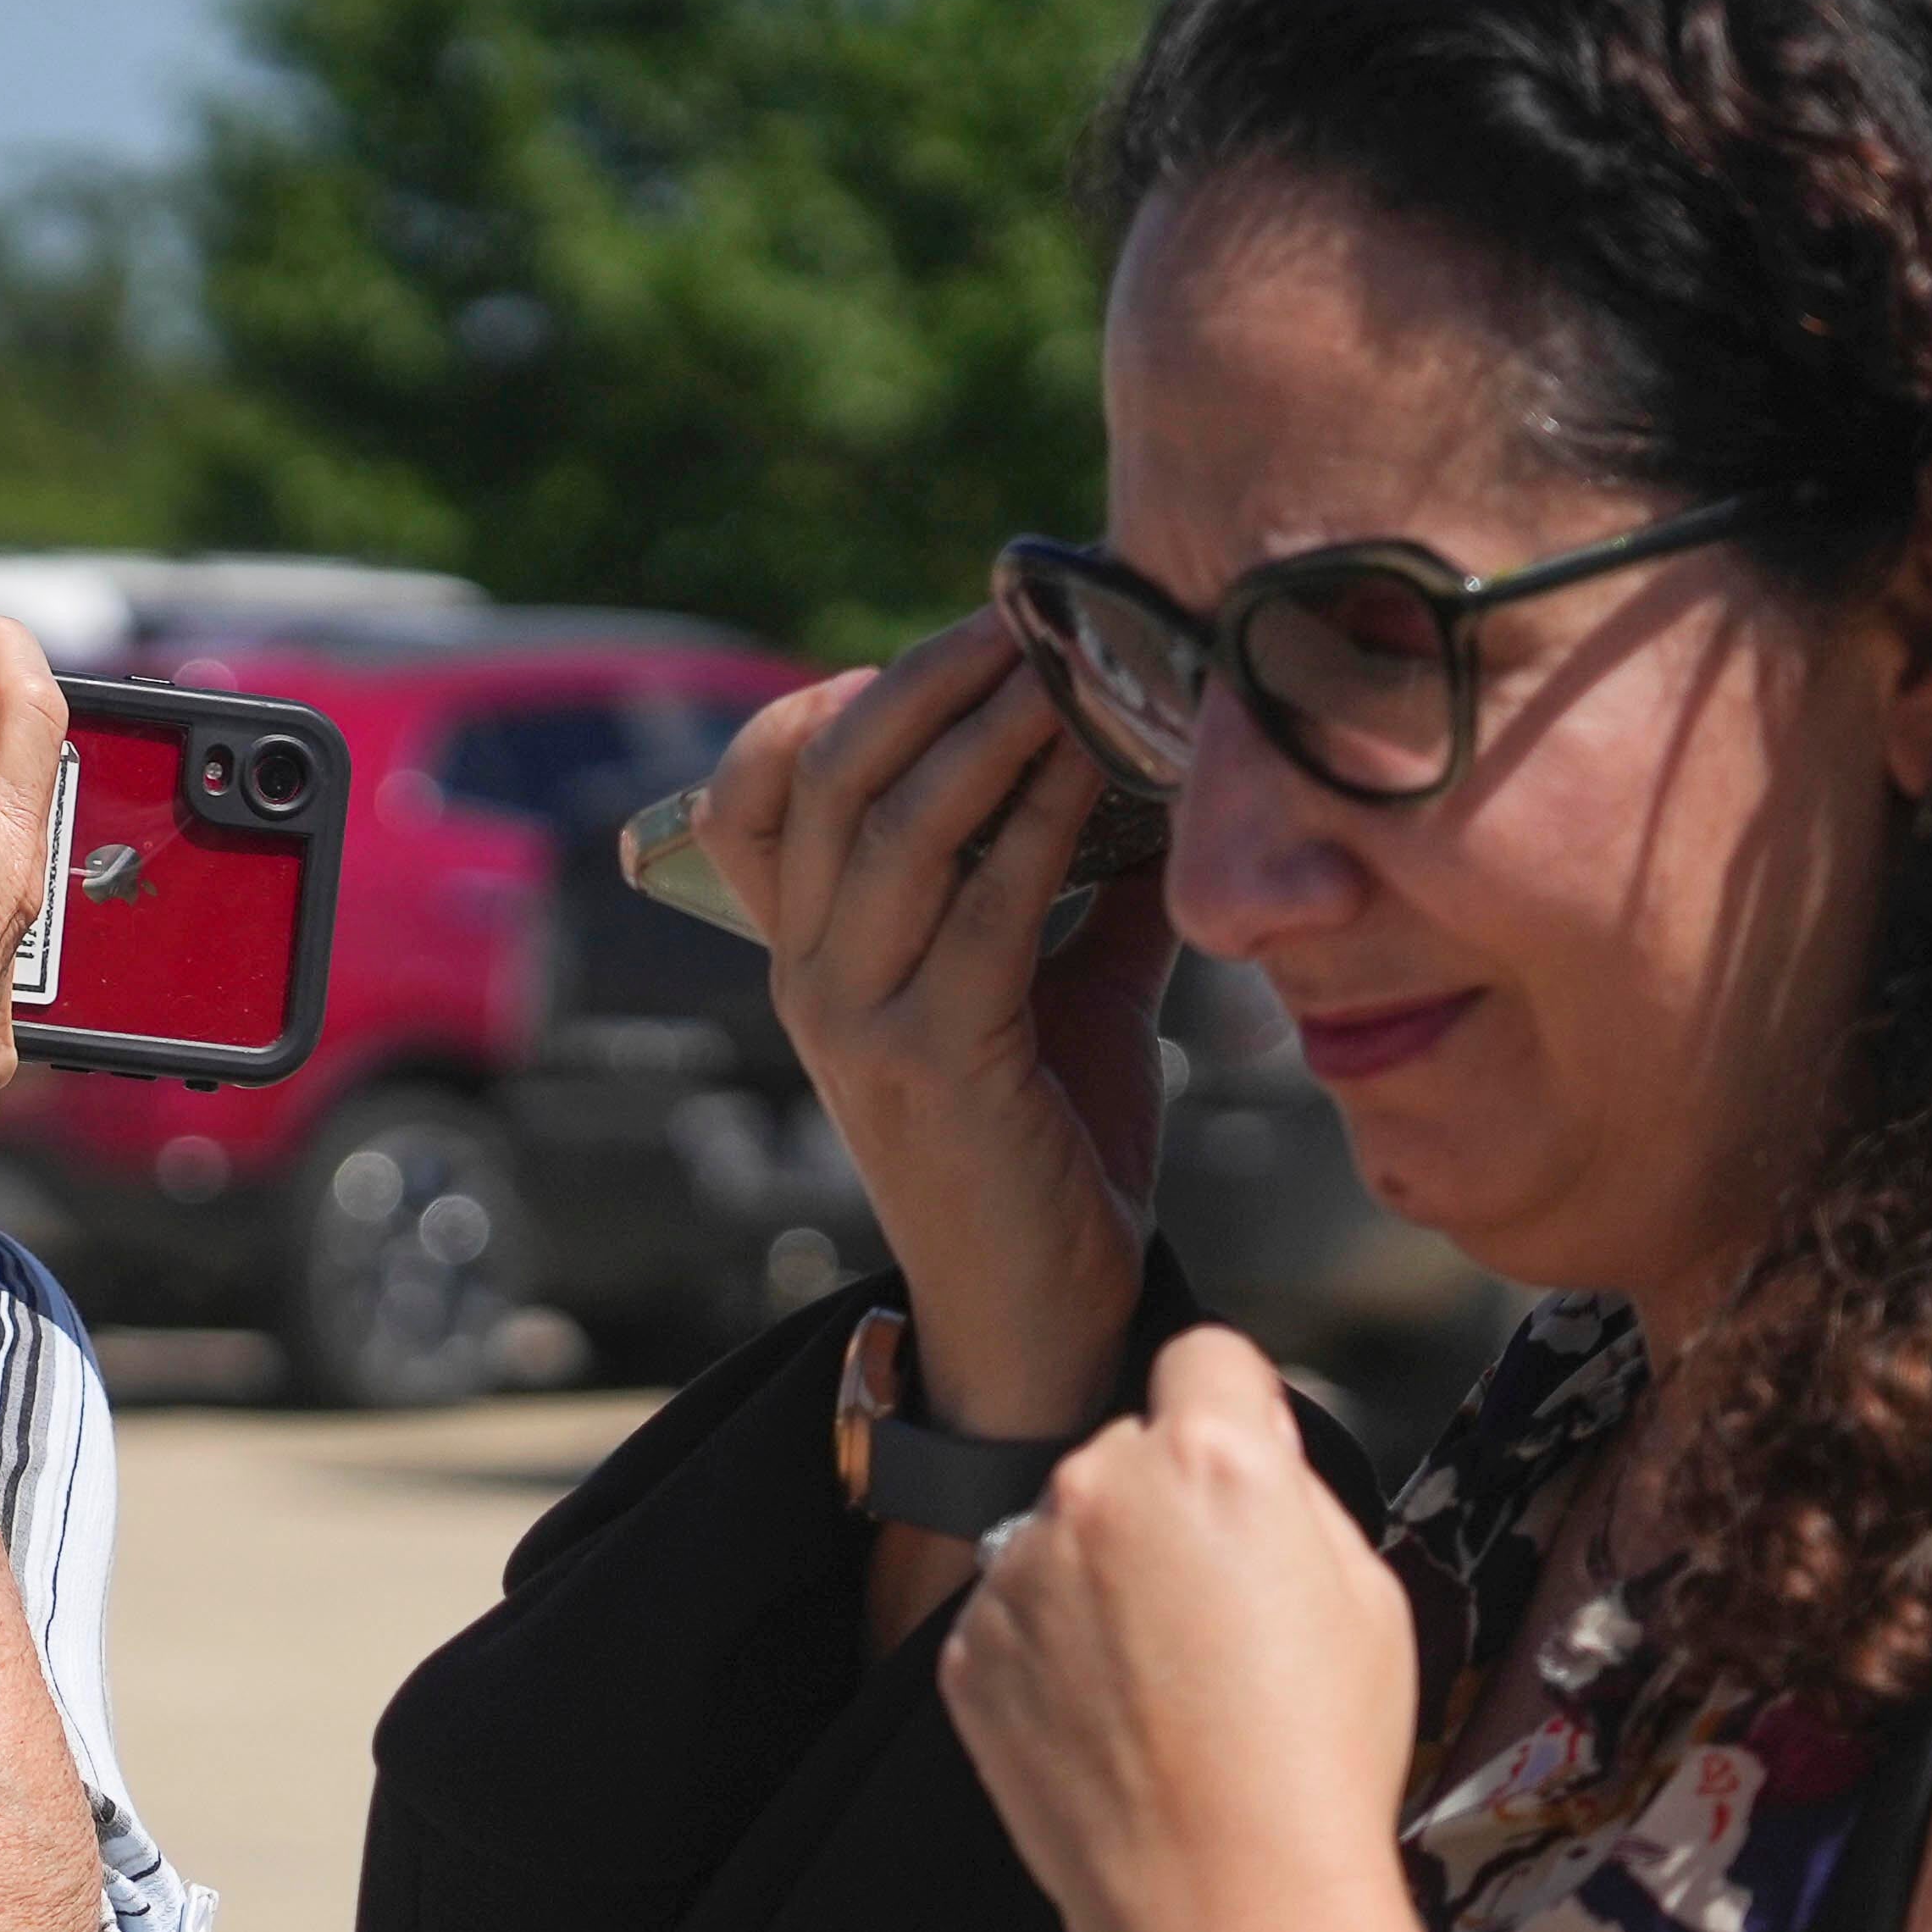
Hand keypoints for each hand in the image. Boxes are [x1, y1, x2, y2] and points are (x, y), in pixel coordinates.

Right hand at [698, 609, 1175, 1437]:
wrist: (1041, 1318)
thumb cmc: (1050, 1155)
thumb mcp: (1064, 994)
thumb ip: (1089, 889)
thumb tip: (1170, 773)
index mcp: (812, 954)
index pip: (760, 786)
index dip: (840, 693)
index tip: (960, 645)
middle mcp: (809, 976)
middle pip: (827, 770)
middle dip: (929, 675)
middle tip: (1028, 613)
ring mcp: (858, 1017)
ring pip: (898, 818)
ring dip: (992, 722)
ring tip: (1075, 657)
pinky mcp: (932, 1059)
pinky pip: (987, 900)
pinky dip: (1047, 815)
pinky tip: (1109, 765)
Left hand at [940, 1327, 1416, 1931]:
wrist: (1223, 1899)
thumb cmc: (1313, 1761)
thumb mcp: (1367, 1595)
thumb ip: (1294, 1497)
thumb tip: (1252, 1459)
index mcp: (1211, 1459)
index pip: (1204, 1356)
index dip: (1230, 1406)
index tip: (1239, 1455)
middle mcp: (1097, 1491)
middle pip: (1129, 1453)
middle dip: (1165, 1506)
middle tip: (1217, 1614)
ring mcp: (1018, 1571)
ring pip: (1064, 1537)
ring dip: (1100, 1581)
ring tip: (1164, 1690)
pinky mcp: (967, 1649)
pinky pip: (1014, 1616)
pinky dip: (1051, 1655)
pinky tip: (1112, 1725)